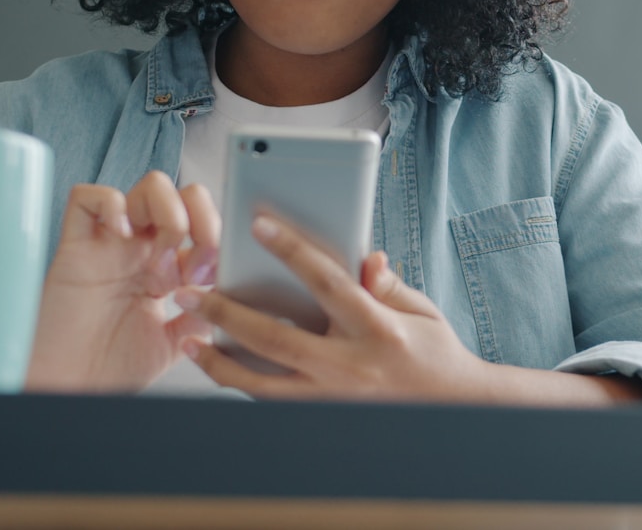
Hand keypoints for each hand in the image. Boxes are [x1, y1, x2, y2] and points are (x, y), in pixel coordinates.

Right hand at [26, 171, 219, 392]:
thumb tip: (228, 289)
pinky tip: (122, 234)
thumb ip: (202, 313)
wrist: (68, 387)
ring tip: (160, 263)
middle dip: (201, 220)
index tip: (217, 276)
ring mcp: (109, 243)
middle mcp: (141, 247)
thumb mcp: (175, 342)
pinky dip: (111, 204)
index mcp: (166, 265)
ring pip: (149, 185)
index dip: (218, 238)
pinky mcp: (74, 246)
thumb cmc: (111, 367)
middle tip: (194, 267)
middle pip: (183, 193)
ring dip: (169, 214)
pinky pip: (88, 197)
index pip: (203, 222)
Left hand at [174, 212, 498, 402]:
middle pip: (276, 339)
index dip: (293, 250)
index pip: (328, 283)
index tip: (258, 224)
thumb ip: (387, 284)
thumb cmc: (436, 353)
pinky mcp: (324, 417)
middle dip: (227, 314)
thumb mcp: (421, 310)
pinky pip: (273, 401)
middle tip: (188, 293)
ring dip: (220, 363)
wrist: (453, 412)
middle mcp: (351, 367)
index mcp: (378, 330)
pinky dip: (242, 385)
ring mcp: (334, 399)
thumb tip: (365, 257)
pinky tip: (218, 367)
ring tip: (189, 342)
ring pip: (263, 384)